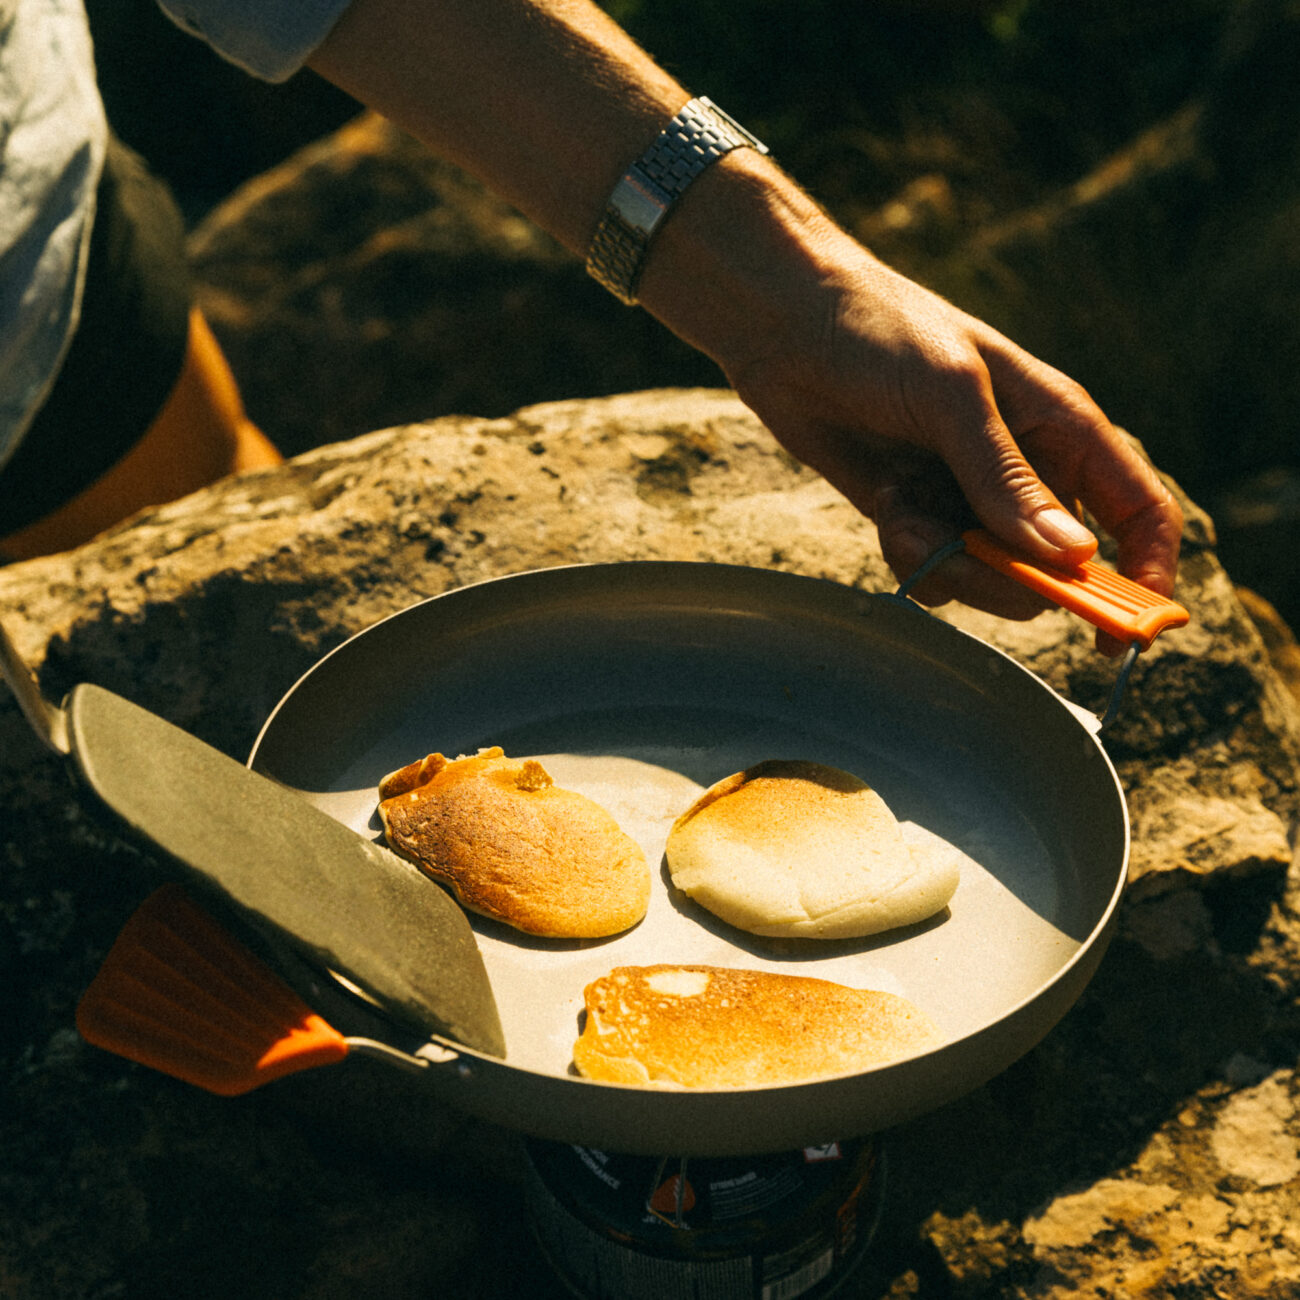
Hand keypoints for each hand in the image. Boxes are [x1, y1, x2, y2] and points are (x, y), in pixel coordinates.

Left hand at [649, 191, 1182, 622]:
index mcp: (1061, 427)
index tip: (1123, 632)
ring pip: (991, 578)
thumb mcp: (952, 396)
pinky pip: (934, 569)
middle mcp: (1024, 469)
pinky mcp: (914, 512)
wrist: (784, 323)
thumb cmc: (879, 331)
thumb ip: (1007, 478)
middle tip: (959, 549)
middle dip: (1009, 577)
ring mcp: (967, 496)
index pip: (1138, 511)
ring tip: (904, 512)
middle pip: (1057, 569)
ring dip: (947, 563)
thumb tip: (1073, 557)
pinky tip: (887, 511)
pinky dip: (910, 556)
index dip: (1146, 574)